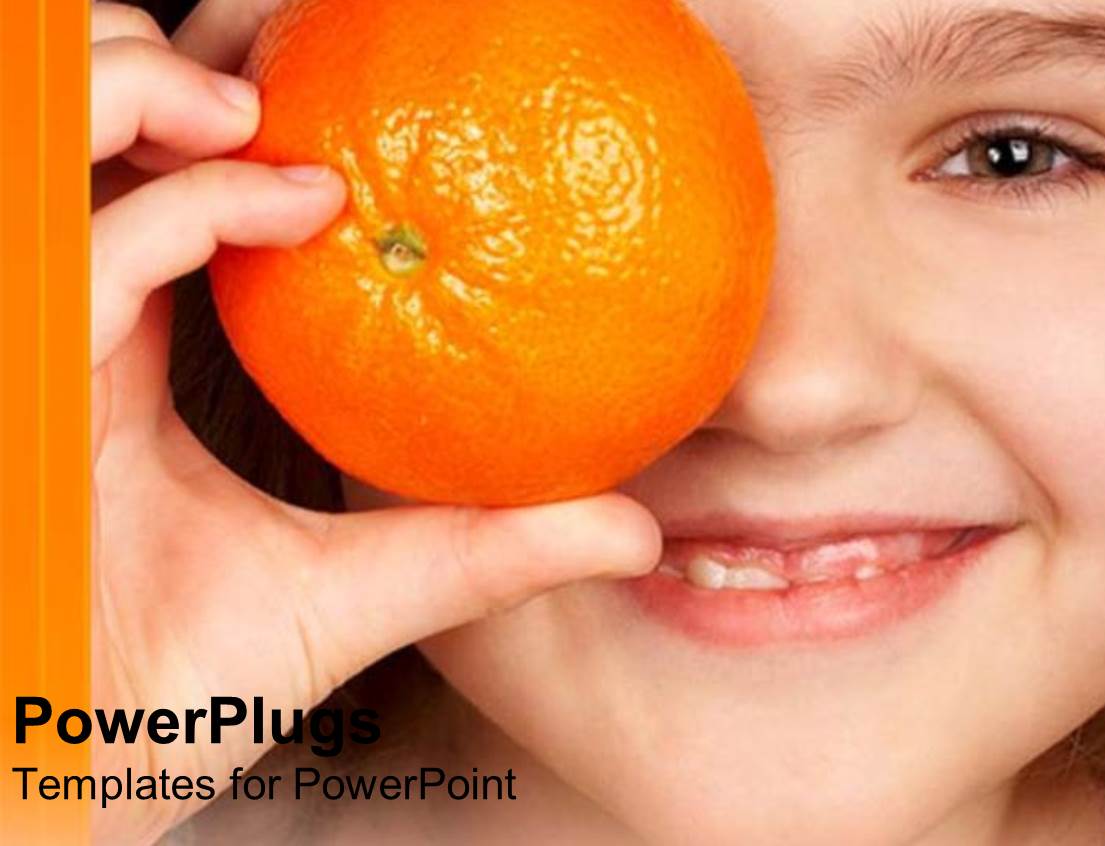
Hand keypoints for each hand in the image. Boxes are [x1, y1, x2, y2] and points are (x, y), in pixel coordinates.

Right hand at [89, 3, 659, 840]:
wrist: (87, 774)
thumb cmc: (188, 685)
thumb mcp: (365, 589)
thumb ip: (484, 546)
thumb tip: (633, 530)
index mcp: (111, 352)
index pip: (131, 192)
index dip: (196, 128)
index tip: (335, 142)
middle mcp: (64, 328)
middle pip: (62, 129)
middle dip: (140, 65)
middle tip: (265, 83)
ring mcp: (35, 345)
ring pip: (46, 140)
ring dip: (146, 86)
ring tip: (261, 109)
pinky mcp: (22, 382)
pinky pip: (93, 247)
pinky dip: (192, 205)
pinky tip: (293, 205)